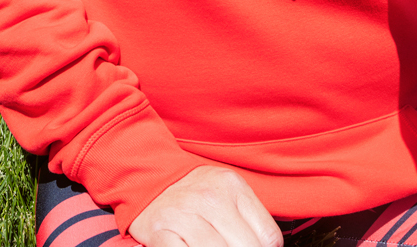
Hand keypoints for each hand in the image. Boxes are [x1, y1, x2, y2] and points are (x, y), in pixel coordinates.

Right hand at [129, 166, 282, 246]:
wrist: (147, 177)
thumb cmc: (192, 191)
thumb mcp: (227, 192)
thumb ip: (248, 218)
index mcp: (233, 186)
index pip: (269, 238)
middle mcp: (210, 198)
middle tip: (229, 245)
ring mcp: (184, 216)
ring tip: (211, 246)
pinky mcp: (161, 232)